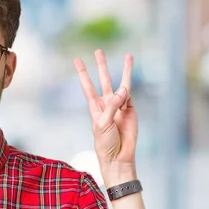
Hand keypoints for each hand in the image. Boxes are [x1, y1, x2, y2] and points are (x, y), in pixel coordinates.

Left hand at [74, 50, 136, 184]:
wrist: (118, 157)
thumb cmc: (105, 143)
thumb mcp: (103, 124)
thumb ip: (112, 105)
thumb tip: (124, 89)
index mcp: (95, 107)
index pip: (87, 86)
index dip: (83, 73)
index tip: (77, 60)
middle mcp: (107, 104)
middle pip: (103, 80)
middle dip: (101, 66)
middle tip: (98, 51)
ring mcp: (120, 106)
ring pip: (122, 84)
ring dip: (125, 71)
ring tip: (129, 56)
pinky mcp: (131, 110)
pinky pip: (130, 96)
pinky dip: (127, 93)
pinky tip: (125, 91)